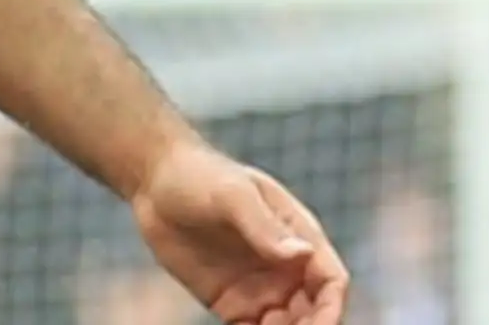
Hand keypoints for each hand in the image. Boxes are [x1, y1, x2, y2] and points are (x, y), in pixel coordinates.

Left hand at [129, 141, 348, 324]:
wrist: (156, 185)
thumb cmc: (200, 176)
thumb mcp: (233, 195)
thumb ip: (265, 227)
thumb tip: (303, 255)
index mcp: (298, 235)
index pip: (331, 280)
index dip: (332, 309)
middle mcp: (285, 267)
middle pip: (314, 311)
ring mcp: (259, 288)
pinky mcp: (230, 305)